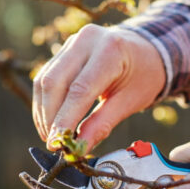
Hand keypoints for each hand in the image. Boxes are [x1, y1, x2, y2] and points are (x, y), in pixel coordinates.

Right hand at [32, 24, 165, 150]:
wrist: (146, 50)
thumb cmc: (143, 76)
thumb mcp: (130, 102)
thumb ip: (102, 124)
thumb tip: (79, 149)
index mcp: (111, 50)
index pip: (79, 89)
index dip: (64, 119)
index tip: (57, 143)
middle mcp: (87, 40)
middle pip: (55, 82)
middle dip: (50, 117)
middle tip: (53, 143)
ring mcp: (73, 42)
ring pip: (45, 80)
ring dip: (43, 112)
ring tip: (51, 136)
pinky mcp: (64, 49)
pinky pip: (46, 77)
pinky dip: (45, 102)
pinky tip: (50, 121)